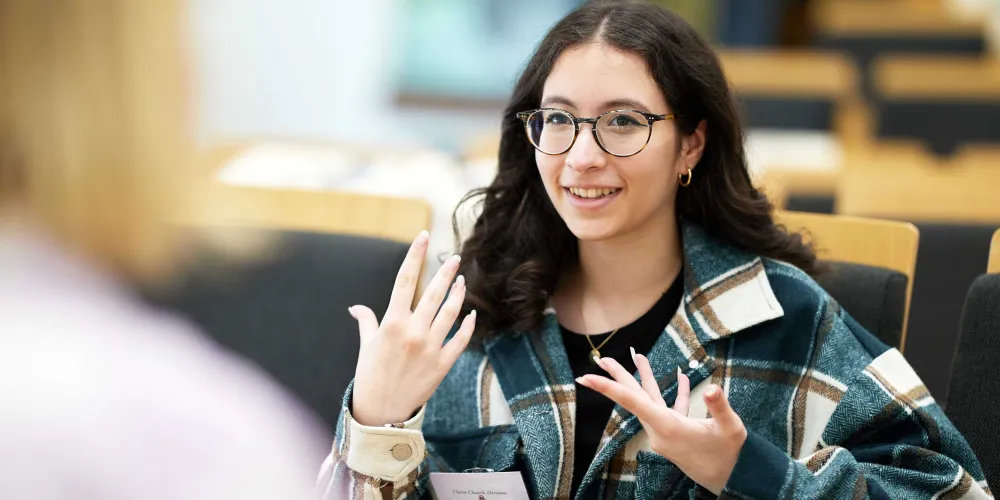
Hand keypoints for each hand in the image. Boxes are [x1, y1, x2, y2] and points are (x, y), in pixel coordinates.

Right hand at [350, 230, 476, 425]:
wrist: (381, 412)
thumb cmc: (370, 375)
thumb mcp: (366, 345)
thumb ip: (367, 321)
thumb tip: (356, 307)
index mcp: (392, 323)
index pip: (405, 280)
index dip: (415, 255)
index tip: (423, 236)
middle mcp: (413, 332)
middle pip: (434, 292)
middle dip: (446, 271)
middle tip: (454, 257)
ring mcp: (430, 348)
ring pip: (451, 313)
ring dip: (458, 294)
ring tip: (462, 280)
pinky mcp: (443, 364)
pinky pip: (461, 340)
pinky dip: (468, 325)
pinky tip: (471, 314)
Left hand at [576, 351, 746, 494]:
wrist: (731, 480)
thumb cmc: (729, 455)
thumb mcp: (729, 429)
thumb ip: (719, 407)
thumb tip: (712, 388)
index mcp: (667, 427)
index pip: (632, 402)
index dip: (608, 387)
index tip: (587, 378)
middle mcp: (660, 429)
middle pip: (634, 398)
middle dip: (618, 377)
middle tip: (602, 359)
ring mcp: (666, 432)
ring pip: (650, 401)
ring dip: (646, 379)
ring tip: (638, 356)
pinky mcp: (675, 434)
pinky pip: (668, 409)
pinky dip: (673, 394)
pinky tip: (681, 378)